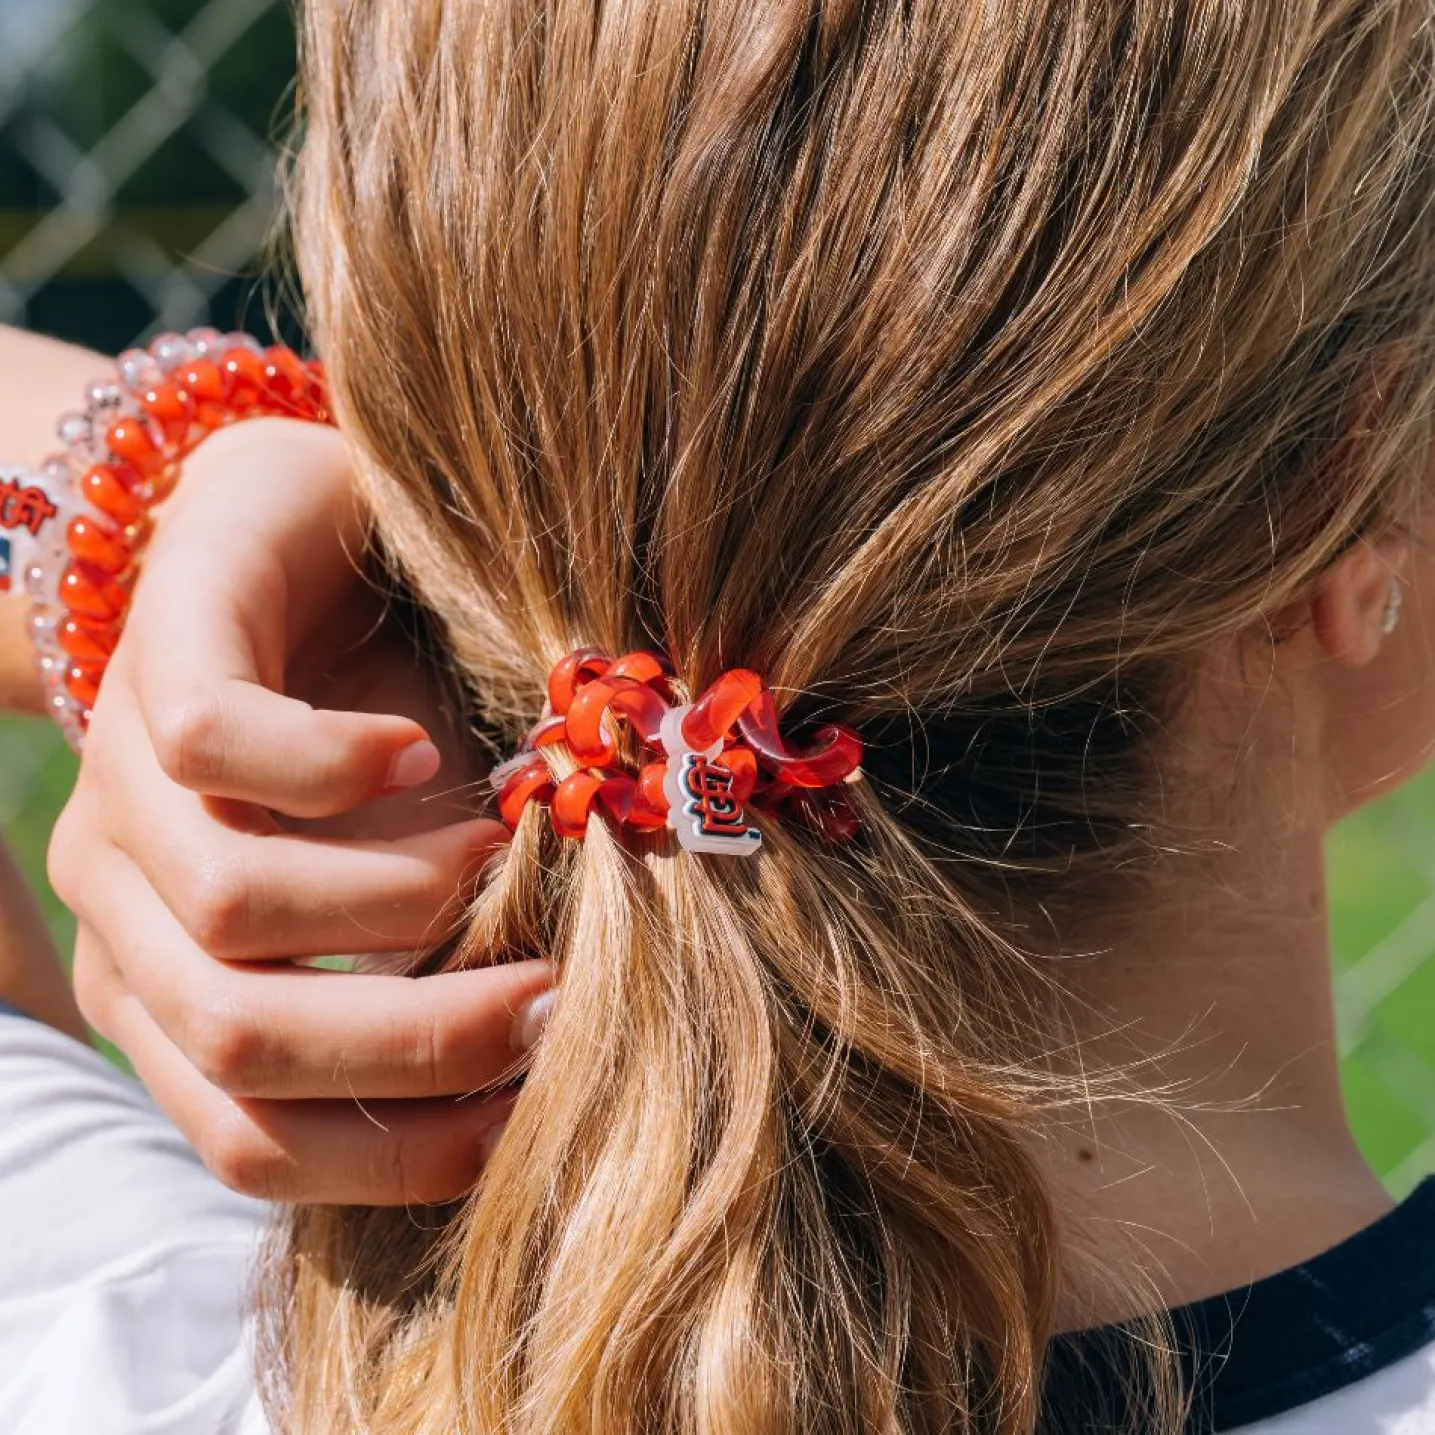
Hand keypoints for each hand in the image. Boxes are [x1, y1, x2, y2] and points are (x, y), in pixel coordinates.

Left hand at [49, 419, 552, 1204]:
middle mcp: (122, 905)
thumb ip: (441, 977)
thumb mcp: (423, 879)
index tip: (531, 1111)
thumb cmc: (388, 731)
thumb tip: (538, 1070)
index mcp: (172, 991)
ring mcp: (119, 778)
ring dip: (404, 893)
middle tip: (551, 992)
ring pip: (229, 910)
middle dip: (422, 1040)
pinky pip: (214, 746)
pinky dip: (342, 767)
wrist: (316, 542)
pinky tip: (421, 745)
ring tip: (495, 839)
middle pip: (241, 1043)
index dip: (401, 1153)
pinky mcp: (155, 650)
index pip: (254, 1138)